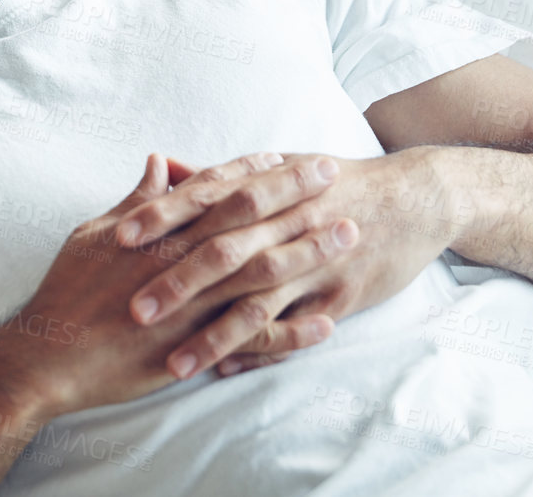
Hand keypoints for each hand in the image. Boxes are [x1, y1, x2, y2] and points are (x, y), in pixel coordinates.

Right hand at [0, 152, 356, 418]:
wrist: (51, 356)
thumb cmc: (67, 293)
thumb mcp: (95, 233)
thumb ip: (136, 201)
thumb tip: (162, 165)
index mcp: (163, 230)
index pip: (220, 190)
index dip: (258, 171)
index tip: (292, 157)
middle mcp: (185, 261)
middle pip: (253, 220)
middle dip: (296, 196)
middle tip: (336, 175)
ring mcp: (196, 305)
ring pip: (265, 273)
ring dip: (310, 253)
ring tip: (349, 236)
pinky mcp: (198, 347)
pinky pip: (257, 339)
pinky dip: (294, 331)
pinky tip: (327, 323)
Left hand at [112, 148, 461, 379]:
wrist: (415, 198)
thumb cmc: (333, 182)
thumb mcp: (279, 165)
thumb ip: (217, 176)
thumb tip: (160, 167)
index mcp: (268, 183)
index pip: (205, 199)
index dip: (162, 217)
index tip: (118, 237)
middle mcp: (289, 220)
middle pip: (225, 252)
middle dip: (178, 283)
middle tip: (133, 311)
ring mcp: (316, 261)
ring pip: (258, 302)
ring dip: (214, 334)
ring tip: (175, 362)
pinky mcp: (341, 295)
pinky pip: (295, 328)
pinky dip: (261, 349)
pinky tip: (228, 367)